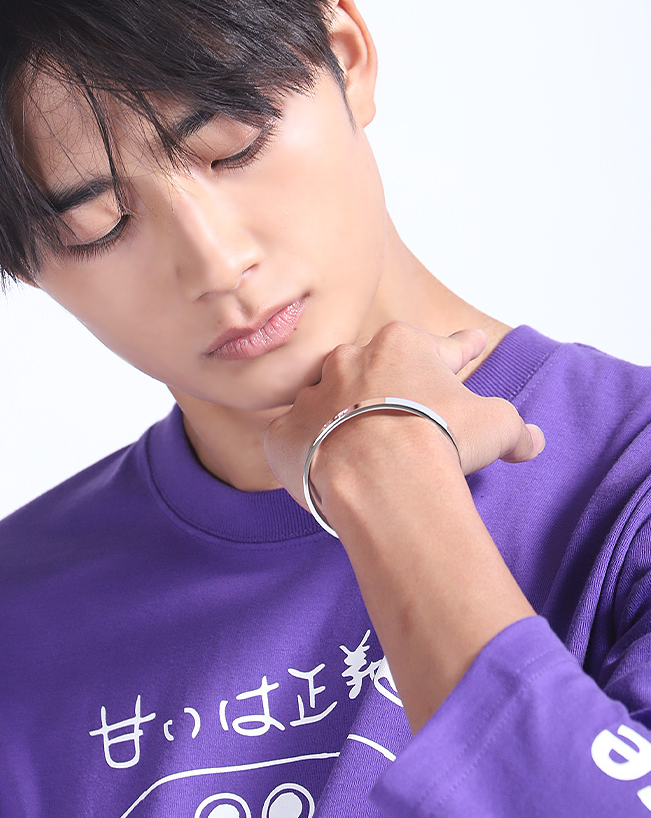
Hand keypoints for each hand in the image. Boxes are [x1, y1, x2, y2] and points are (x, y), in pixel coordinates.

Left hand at [263, 321, 544, 517]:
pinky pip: (290, 438)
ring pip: (325, 401)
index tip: (472, 343)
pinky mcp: (283, 434)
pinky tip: (313, 464)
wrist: (381, 474)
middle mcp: (347, 362)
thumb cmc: (440, 438)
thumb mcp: (495, 425)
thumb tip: (533, 440)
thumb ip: (512, 426)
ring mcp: (311, 396)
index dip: (460, 350)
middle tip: (402, 413)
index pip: (439, 348)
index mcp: (399, 347)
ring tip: (351, 445)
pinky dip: (301, 448)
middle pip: (370, 370)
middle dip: (386, 387)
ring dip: (338, 418)